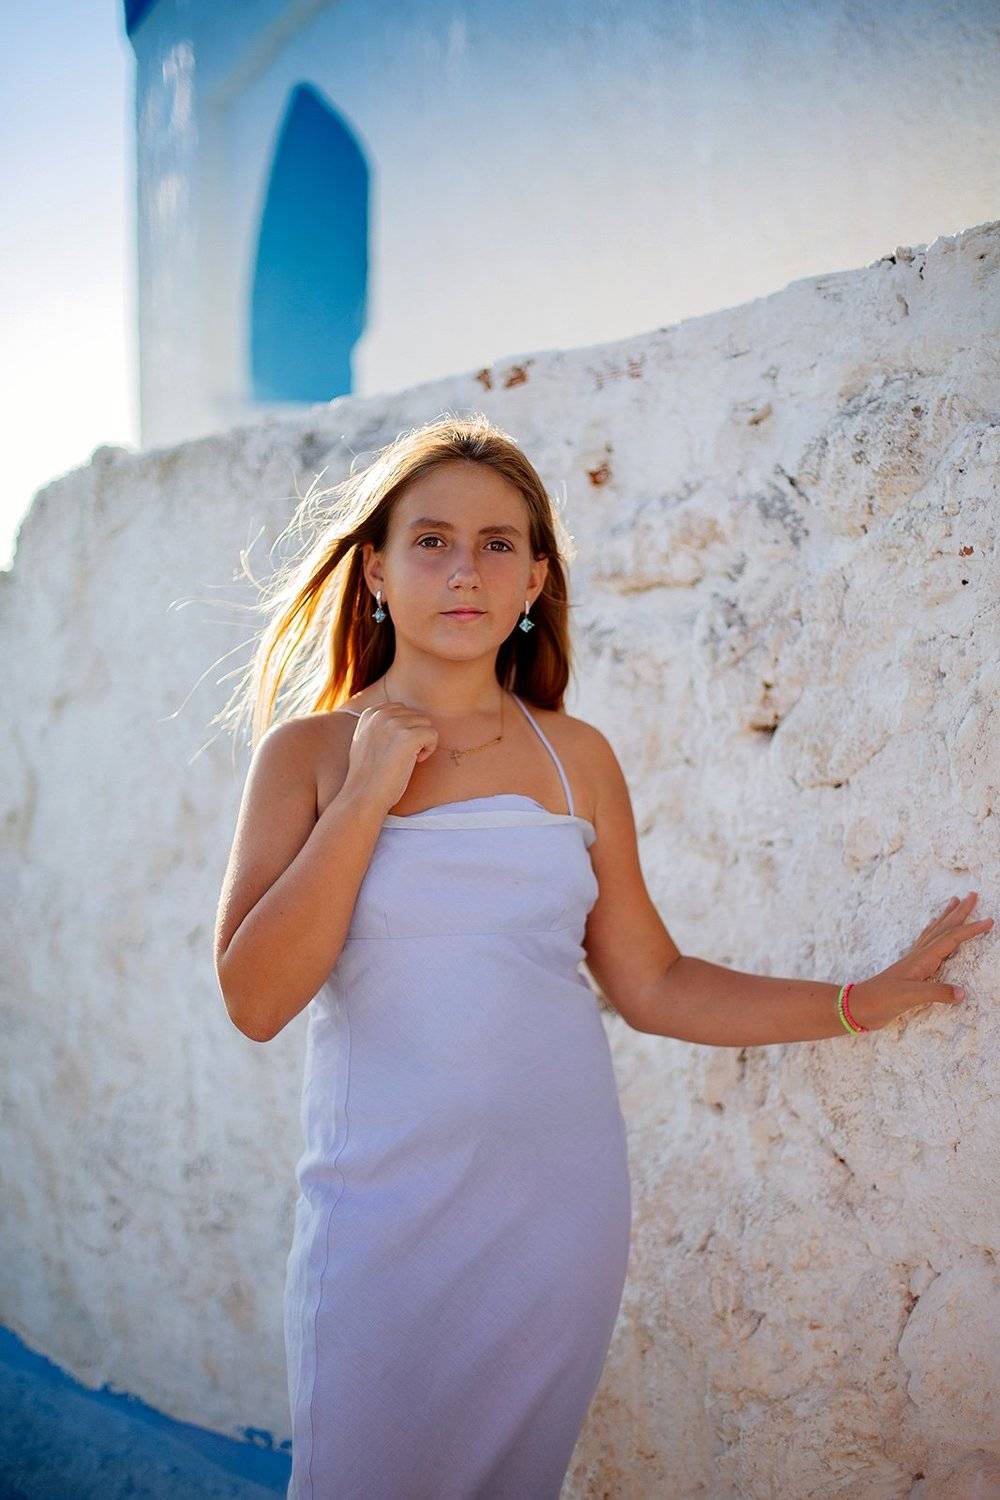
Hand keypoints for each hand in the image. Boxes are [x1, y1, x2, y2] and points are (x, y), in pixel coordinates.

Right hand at [341, 700, 439, 813]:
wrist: (363, 794)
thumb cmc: (368, 774)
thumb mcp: (365, 740)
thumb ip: (379, 725)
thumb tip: (402, 719)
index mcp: (371, 713)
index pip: (402, 709)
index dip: (405, 729)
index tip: (394, 748)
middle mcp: (382, 714)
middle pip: (416, 715)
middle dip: (414, 735)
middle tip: (402, 756)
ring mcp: (395, 724)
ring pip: (426, 724)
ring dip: (422, 742)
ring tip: (407, 759)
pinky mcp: (408, 736)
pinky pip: (433, 735)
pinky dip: (429, 750)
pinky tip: (416, 762)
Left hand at [851, 892, 992, 1029]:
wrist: (859, 1006)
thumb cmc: (882, 1000)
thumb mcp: (910, 997)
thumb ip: (936, 993)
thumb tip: (963, 993)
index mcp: (922, 959)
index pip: (951, 939)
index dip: (971, 930)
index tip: (989, 921)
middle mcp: (918, 956)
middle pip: (943, 929)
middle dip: (959, 912)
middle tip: (972, 895)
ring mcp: (913, 961)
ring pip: (934, 932)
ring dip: (947, 917)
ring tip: (954, 902)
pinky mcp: (909, 968)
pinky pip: (925, 943)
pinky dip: (933, 932)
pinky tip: (932, 929)